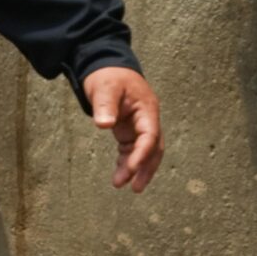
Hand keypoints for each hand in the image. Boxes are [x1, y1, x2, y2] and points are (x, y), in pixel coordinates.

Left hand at [85, 66, 162, 193]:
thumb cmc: (108, 76)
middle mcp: (147, 119)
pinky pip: (132, 149)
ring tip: (122, 185)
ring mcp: (140, 125)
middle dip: (145, 168)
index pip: (150, 136)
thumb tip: (103, 124)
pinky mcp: (129, 129)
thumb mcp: (105, 88)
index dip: (142, 154)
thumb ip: (105, 105)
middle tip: (135, 188)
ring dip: (135, 168)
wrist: (107, 68)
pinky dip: (127, 162)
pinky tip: (119, 174)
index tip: (132, 169)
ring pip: (144, 151)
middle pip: (153, 148)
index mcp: (147, 109)